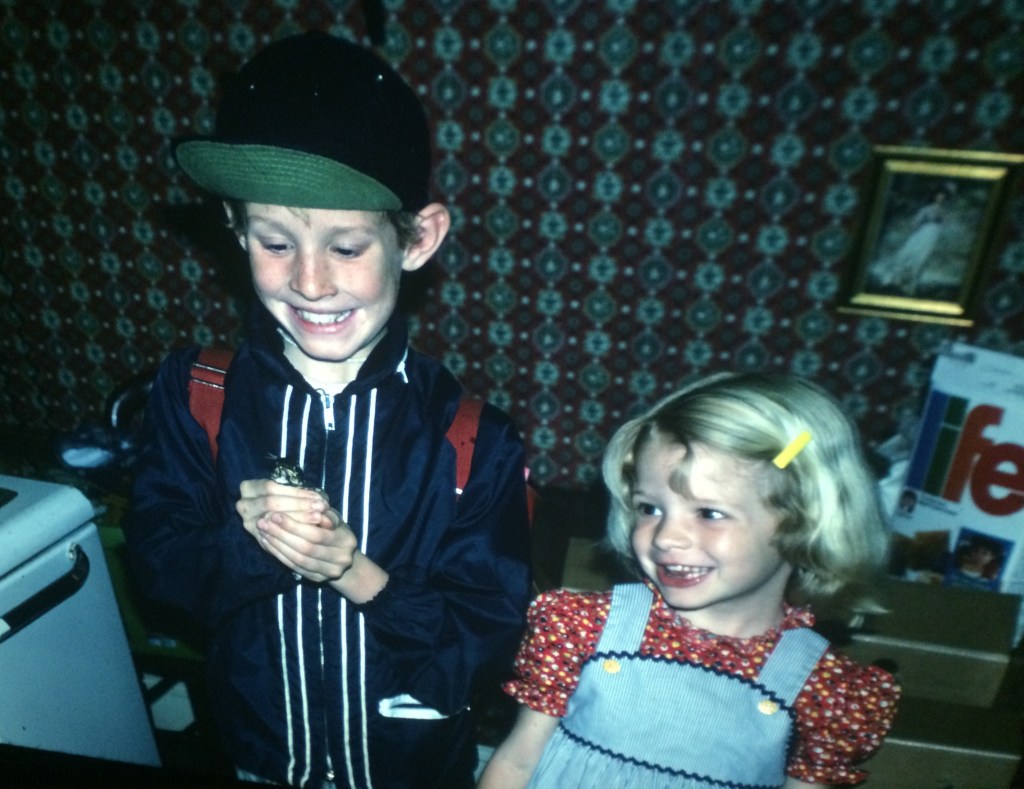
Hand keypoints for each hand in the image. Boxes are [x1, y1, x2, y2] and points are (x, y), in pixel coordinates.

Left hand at [237, 479, 356, 581]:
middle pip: (306, 548)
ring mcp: (329, 572)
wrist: (343, 555)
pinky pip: (295, 568)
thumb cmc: (334, 529)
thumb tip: (307, 506)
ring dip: (277, 545)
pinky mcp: (317, 579)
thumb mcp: (332, 517)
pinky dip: (279, 555)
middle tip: (263, 522)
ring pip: (298, 560)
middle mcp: (341, 559)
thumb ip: (322, 513)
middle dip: (282, 535)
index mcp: (346, 540)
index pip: (316, 534)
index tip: (275, 514)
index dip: (294, 525)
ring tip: (262, 532)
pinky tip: (268, 544)